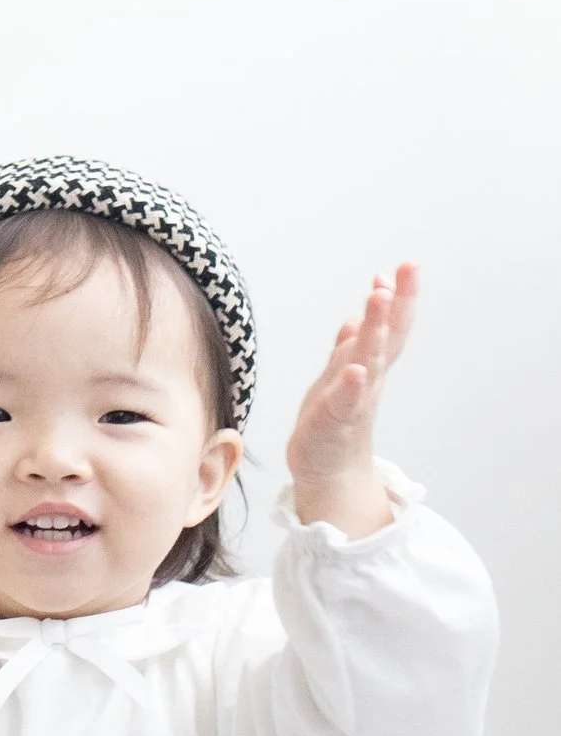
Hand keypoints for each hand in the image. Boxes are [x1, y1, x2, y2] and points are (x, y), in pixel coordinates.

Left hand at [284, 264, 415, 539]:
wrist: (327, 470)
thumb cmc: (334, 418)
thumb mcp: (344, 373)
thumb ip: (354, 344)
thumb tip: (361, 313)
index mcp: (368, 365)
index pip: (390, 327)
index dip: (401, 297)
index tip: (408, 265)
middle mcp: (366, 379)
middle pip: (386, 338)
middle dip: (395, 304)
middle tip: (406, 270)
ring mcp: (351, 401)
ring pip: (366, 360)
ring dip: (375, 330)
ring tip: (380, 299)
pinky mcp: (332, 424)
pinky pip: (343, 402)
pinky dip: (350, 386)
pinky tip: (356, 370)